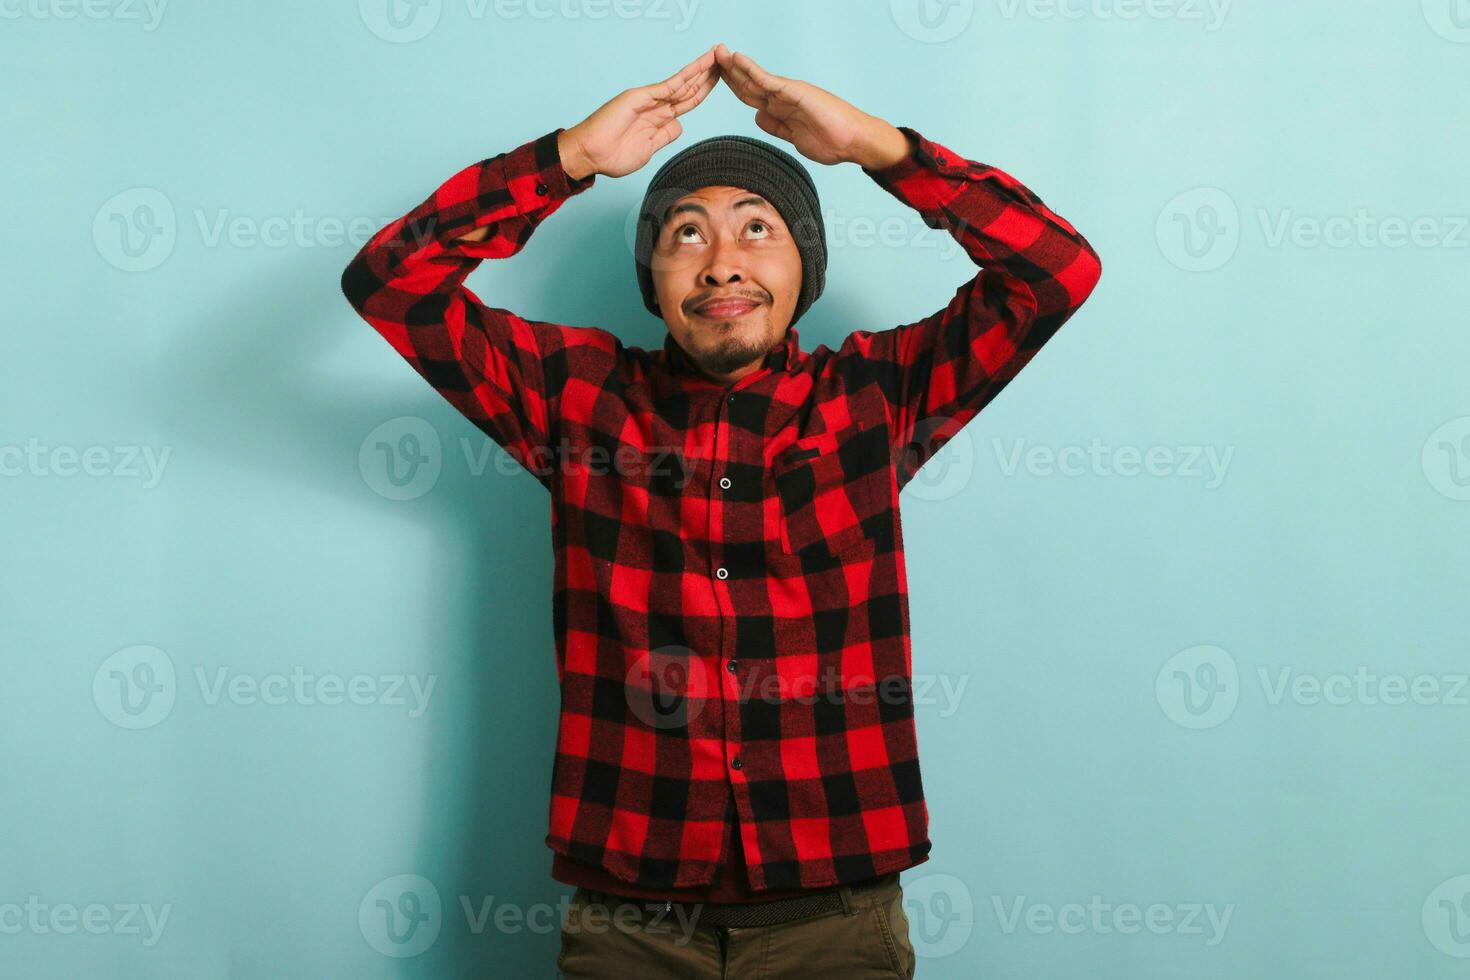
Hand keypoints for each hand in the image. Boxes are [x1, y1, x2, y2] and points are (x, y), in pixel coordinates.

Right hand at [558, 46, 720, 179]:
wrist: (591, 155)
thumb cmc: (613, 156)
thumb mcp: (648, 149)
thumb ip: (664, 136)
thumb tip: (679, 126)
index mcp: (659, 118)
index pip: (687, 101)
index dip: (704, 91)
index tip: (721, 81)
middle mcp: (656, 105)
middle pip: (688, 88)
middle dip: (708, 76)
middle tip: (727, 61)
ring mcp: (648, 99)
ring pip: (681, 83)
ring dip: (700, 70)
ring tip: (718, 57)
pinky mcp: (640, 97)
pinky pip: (667, 86)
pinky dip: (684, 76)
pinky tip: (698, 67)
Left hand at [713, 44, 909, 168]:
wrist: (853, 142)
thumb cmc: (831, 141)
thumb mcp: (794, 137)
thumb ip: (776, 126)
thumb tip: (757, 117)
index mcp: (781, 108)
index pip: (751, 95)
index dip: (733, 85)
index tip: (715, 77)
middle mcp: (783, 97)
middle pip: (749, 83)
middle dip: (729, 71)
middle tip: (711, 55)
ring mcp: (789, 93)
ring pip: (755, 78)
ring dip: (735, 66)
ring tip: (718, 52)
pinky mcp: (796, 92)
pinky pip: (769, 80)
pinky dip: (752, 69)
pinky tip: (738, 59)